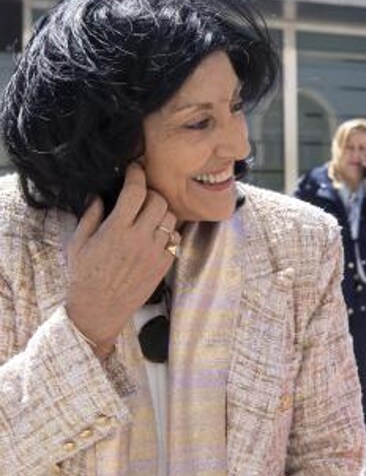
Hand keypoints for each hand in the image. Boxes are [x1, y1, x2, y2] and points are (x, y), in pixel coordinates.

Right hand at [64, 163, 176, 355]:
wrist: (101, 306)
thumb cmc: (85, 273)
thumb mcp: (78, 242)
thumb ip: (90, 215)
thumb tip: (99, 194)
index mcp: (116, 229)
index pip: (135, 191)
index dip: (136, 174)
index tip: (134, 169)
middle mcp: (139, 238)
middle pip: (159, 201)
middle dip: (151, 193)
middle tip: (141, 196)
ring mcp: (155, 251)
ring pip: (171, 218)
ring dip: (162, 212)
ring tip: (149, 215)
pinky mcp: (164, 264)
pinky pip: (176, 238)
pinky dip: (169, 232)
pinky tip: (155, 235)